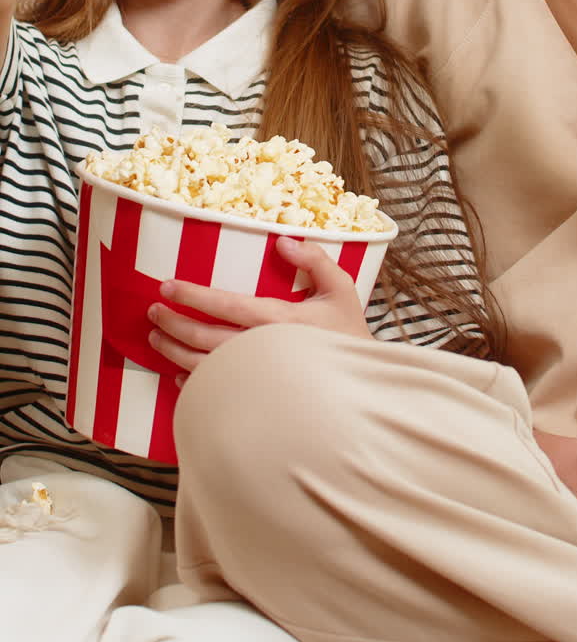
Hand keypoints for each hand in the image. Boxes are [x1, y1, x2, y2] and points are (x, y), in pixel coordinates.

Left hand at [148, 234, 372, 379]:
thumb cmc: (348, 338)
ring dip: (172, 350)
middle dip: (171, 322)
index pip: (225, 305)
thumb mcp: (341, 289)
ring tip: (155, 338)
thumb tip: (282, 241)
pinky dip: (190, 383)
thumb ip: (314, 260)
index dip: (192, 294)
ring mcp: (254, 380)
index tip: (167, 286)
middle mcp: (259, 351)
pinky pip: (213, 393)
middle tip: (152, 310)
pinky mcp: (252, 400)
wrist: (360, 391)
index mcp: (278, 322)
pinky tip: (179, 373)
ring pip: (201, 366)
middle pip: (202, 337)